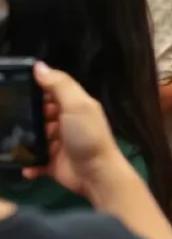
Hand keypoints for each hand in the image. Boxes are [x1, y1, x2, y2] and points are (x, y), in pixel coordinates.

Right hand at [22, 63, 125, 196]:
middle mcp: (65, 122)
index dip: (36, 88)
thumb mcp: (77, 105)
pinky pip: (34, 161)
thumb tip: (38, 65)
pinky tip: (24, 164)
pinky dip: (28, 163)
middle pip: (39, 114)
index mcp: (74, 105)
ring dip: (24, 139)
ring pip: (33, 137)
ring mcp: (58, 143)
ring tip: (11, 139)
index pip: (52, 91)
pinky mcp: (52, 163)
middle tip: (7, 116)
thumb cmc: (87, 135)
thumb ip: (59, 85)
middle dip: (26, 115)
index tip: (14, 87)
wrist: (96, 173)